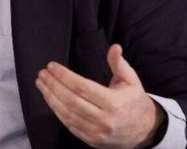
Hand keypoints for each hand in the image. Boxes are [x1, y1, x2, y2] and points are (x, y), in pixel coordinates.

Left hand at [35, 44, 165, 148]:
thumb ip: (119, 64)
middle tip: (42, 74)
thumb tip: (114, 47)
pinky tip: (50, 99)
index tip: (52, 66)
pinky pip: (69, 125)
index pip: (82, 87)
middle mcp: (104, 120)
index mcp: (114, 103)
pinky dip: (57, 111)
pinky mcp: (91, 140)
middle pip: (71, 101)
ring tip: (41, 84)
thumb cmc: (134, 102)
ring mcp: (96, 133)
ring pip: (67, 114)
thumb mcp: (131, 81)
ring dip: (51, 98)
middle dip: (53, 86)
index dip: (64, 76)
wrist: (145, 131)